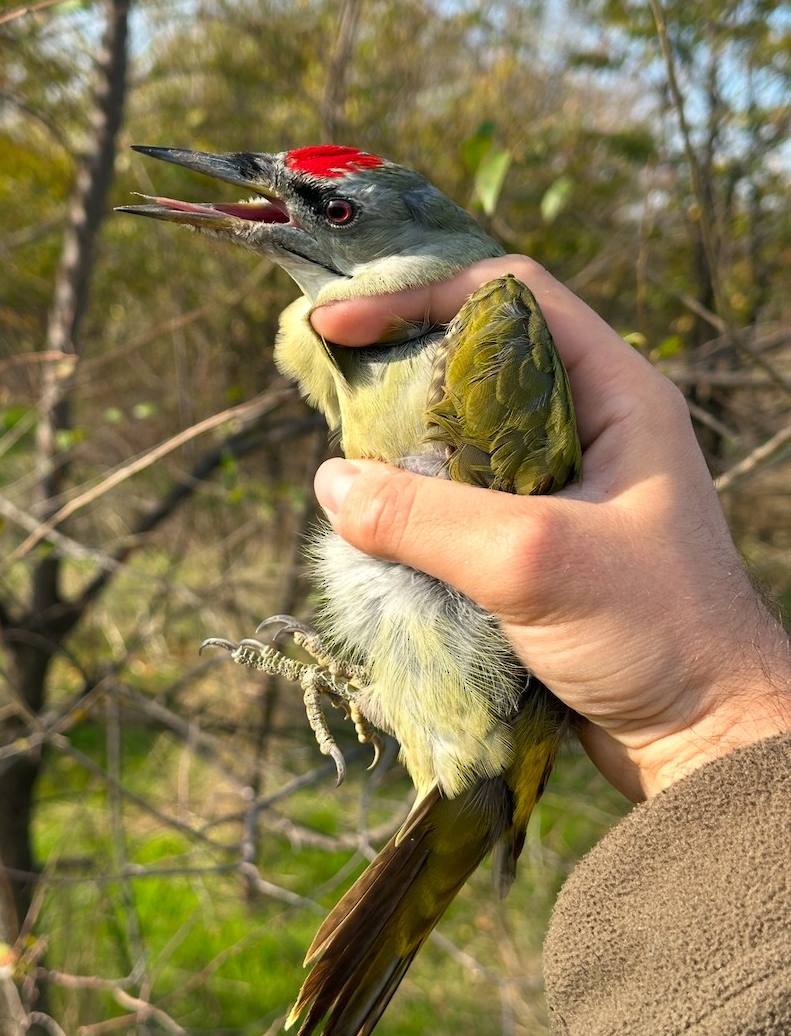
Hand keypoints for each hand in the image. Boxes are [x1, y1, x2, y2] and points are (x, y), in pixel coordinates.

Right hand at [310, 255, 790, 801]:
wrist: (705, 738)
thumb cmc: (653, 634)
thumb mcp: (533, 561)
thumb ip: (426, 517)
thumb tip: (330, 482)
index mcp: (614, 393)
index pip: (509, 299)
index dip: (420, 296)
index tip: (340, 325)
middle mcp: (588, 428)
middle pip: (476, 364)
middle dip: (401, 371)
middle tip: (331, 392)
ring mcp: (563, 488)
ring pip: (463, 440)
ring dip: (402, 449)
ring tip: (345, 469)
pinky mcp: (539, 545)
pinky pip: (462, 504)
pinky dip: (416, 508)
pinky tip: (377, 529)